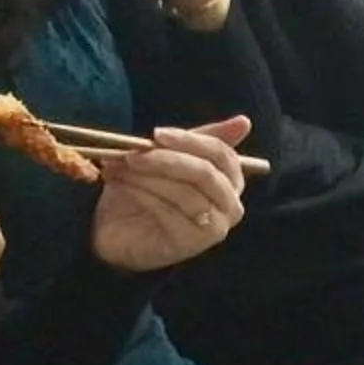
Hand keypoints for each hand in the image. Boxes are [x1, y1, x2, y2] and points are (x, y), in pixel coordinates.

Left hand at [89, 117, 251, 273]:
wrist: (119, 232)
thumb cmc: (147, 191)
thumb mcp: (170, 159)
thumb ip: (198, 141)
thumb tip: (245, 121)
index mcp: (231, 181)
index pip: (222, 154)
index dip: (190, 141)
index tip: (157, 133)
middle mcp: (231, 206)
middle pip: (205, 173)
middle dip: (166, 159)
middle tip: (133, 153)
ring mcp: (215, 228)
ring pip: (184, 192)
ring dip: (147, 176)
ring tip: (118, 166)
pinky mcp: (191, 243)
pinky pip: (167, 211)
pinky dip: (141, 194)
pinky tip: (121, 184)